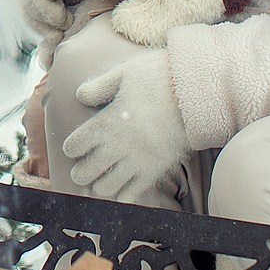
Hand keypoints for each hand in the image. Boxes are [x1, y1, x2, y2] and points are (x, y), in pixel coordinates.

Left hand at [61, 48, 188, 202]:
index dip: (72, 147)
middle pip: (86, 171)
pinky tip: (121, 191)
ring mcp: (137, 161)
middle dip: (80, 172)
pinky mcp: (155, 170)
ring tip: (101, 180)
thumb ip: (100, 86)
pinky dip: (123, 196)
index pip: (76, 144)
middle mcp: (118, 145)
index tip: (74, 148)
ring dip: (100, 185)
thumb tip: (79, 95)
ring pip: (106, 187)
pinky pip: (133, 194)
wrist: (198, 92)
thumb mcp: (125, 73)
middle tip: (80, 171)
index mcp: (107, 121)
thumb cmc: (160, 77)